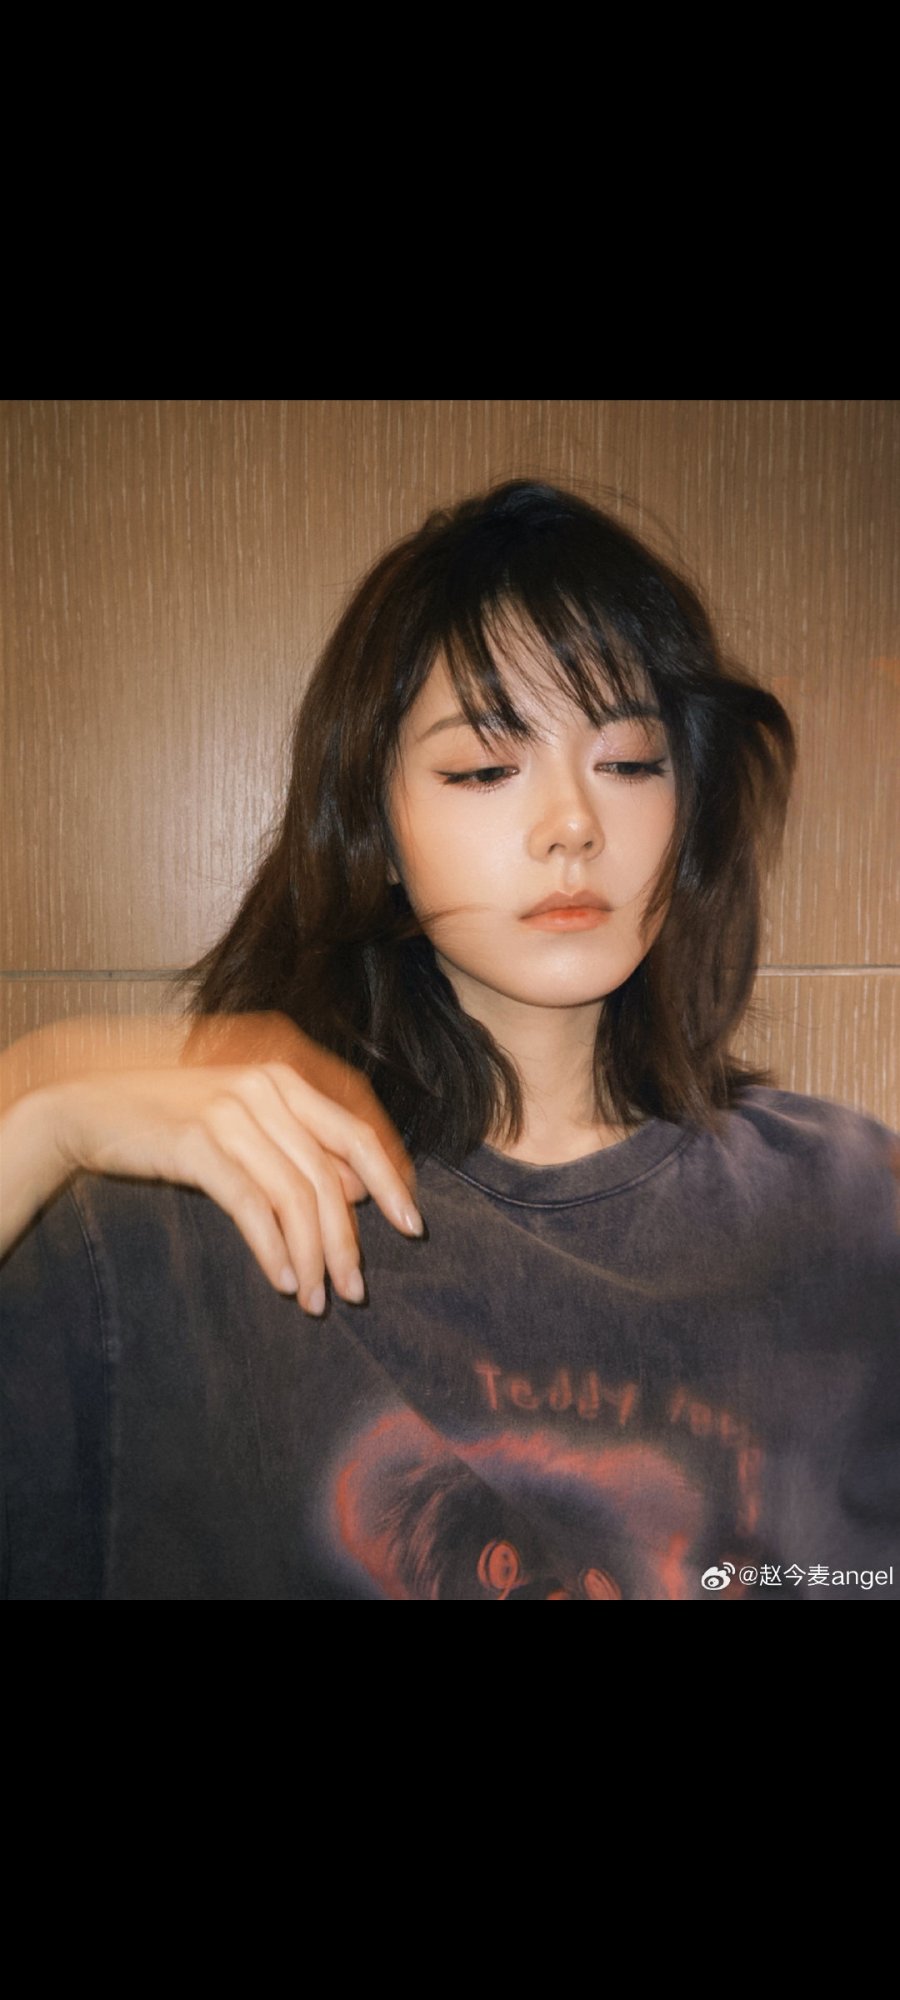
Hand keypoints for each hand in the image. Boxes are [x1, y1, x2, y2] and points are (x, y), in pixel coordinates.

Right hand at [31, 1022, 422, 1314]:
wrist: (89, 1108)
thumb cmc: (172, 1118)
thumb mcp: (244, 1123)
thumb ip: (300, 1147)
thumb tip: (360, 1192)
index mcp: (285, 1078)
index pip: (357, 1131)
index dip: (392, 1180)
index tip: (411, 1225)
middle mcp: (265, 1088)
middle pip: (331, 1175)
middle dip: (350, 1240)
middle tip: (357, 1290)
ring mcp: (231, 1112)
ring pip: (297, 1196)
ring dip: (314, 1256)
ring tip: (318, 1299)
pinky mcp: (198, 1143)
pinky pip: (252, 1205)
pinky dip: (273, 1249)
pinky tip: (283, 1279)